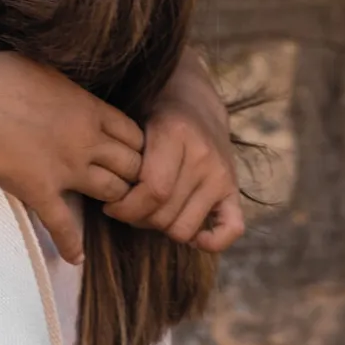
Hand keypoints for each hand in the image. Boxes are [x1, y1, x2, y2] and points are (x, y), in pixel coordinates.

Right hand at [0, 52, 143, 263]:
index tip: (131, 154)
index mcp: (91, 109)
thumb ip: (68, 89)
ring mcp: (67, 170)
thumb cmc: (4, 77)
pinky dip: (71, 244)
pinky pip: (64, 225)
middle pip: (132, 164)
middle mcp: (87, 141)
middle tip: (130, 184)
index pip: (134, 134)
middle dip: (135, 174)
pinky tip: (76, 258)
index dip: (138, 146)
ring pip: (112, 191)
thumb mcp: (51, 71)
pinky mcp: (42, 192)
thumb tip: (66, 90)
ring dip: (116, 200)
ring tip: (112, 207)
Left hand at [103, 51, 243, 252]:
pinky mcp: (233, 188)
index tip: (111, 205)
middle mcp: (203, 156)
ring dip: (162, 228)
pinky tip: (195, 238)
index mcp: (176, 134)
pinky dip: (213, 242)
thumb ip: (126, 164)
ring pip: (183, 229)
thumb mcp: (134, 129)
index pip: (152, 193)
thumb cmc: (155, 120)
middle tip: (130, 207)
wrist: (196, 102)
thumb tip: (116, 207)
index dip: (125, 208)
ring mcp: (221, 174)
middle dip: (138, 219)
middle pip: (164, 215)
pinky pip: (231, 229)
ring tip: (153, 212)